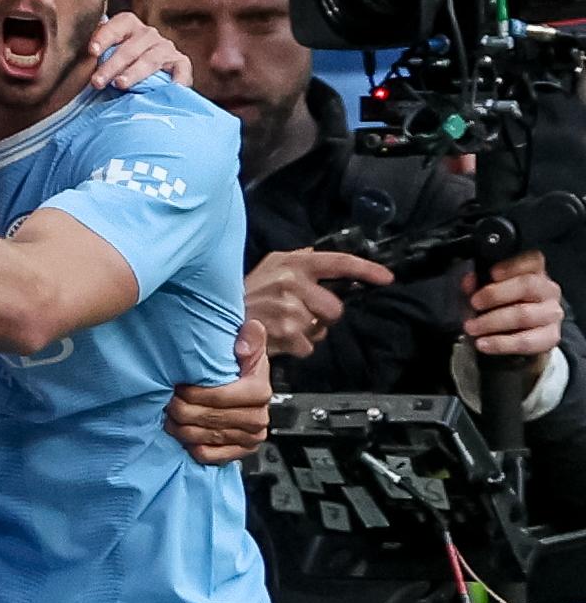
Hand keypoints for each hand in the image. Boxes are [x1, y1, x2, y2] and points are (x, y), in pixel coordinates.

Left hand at [89, 12, 193, 89]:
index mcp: (127, 28)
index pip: (118, 24)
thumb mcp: (102, 63)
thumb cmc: (115, 74)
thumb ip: (93, 58)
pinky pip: (181, 69)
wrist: (146, 90)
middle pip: (131, 46)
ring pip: (150, 58)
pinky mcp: (180, 63)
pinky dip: (176, 79)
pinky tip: (168, 89)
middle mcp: (148, 35)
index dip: (105, 35)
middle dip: (112, 64)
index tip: (92, 51)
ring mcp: (165, 48)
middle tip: (96, 82)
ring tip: (120, 85)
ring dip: (134, 72)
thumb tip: (71, 59)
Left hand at [165, 320, 271, 464]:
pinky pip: (210, 455)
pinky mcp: (240, 452)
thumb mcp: (248, 345)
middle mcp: (258, 418)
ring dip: (182, 428)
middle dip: (183, 410)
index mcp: (259, 391)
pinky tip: (182, 433)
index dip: (196, 393)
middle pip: (210, 419)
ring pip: (206, 437)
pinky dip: (191, 446)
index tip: (179, 386)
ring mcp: (250, 437)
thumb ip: (250, 338)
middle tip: (168, 401)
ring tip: (169, 416)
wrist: (244, 385)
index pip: (221, 397)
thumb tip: (245, 341)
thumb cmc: (240, 364)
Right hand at [245, 249, 393, 358]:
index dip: (366, 269)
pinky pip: (308, 346)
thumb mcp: (268, 267)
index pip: (339, 262)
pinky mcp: (286, 334)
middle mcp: (292, 283)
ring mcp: (289, 309)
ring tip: (281, 325)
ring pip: (321, 328)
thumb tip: (319, 256)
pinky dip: (295, 346)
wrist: (215, 319)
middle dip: (322, 315)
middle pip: (335, 307)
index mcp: (292, 264)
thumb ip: (297, 261)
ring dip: (306, 331)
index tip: (386, 277)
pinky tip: (277, 337)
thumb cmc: (245, 294)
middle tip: (299, 314)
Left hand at [462, 250, 563, 379]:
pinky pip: (526, 341)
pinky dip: (501, 343)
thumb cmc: (503, 303)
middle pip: (527, 286)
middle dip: (495, 295)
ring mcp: (552, 314)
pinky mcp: (551, 337)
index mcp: (535, 271)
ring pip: (524, 315)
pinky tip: (483, 343)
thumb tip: (468, 282)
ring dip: (492, 322)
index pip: (532, 260)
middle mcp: (548, 290)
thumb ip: (478, 282)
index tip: (492, 273)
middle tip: (473, 303)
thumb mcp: (488, 288)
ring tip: (471, 327)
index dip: (512, 266)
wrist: (522, 333)